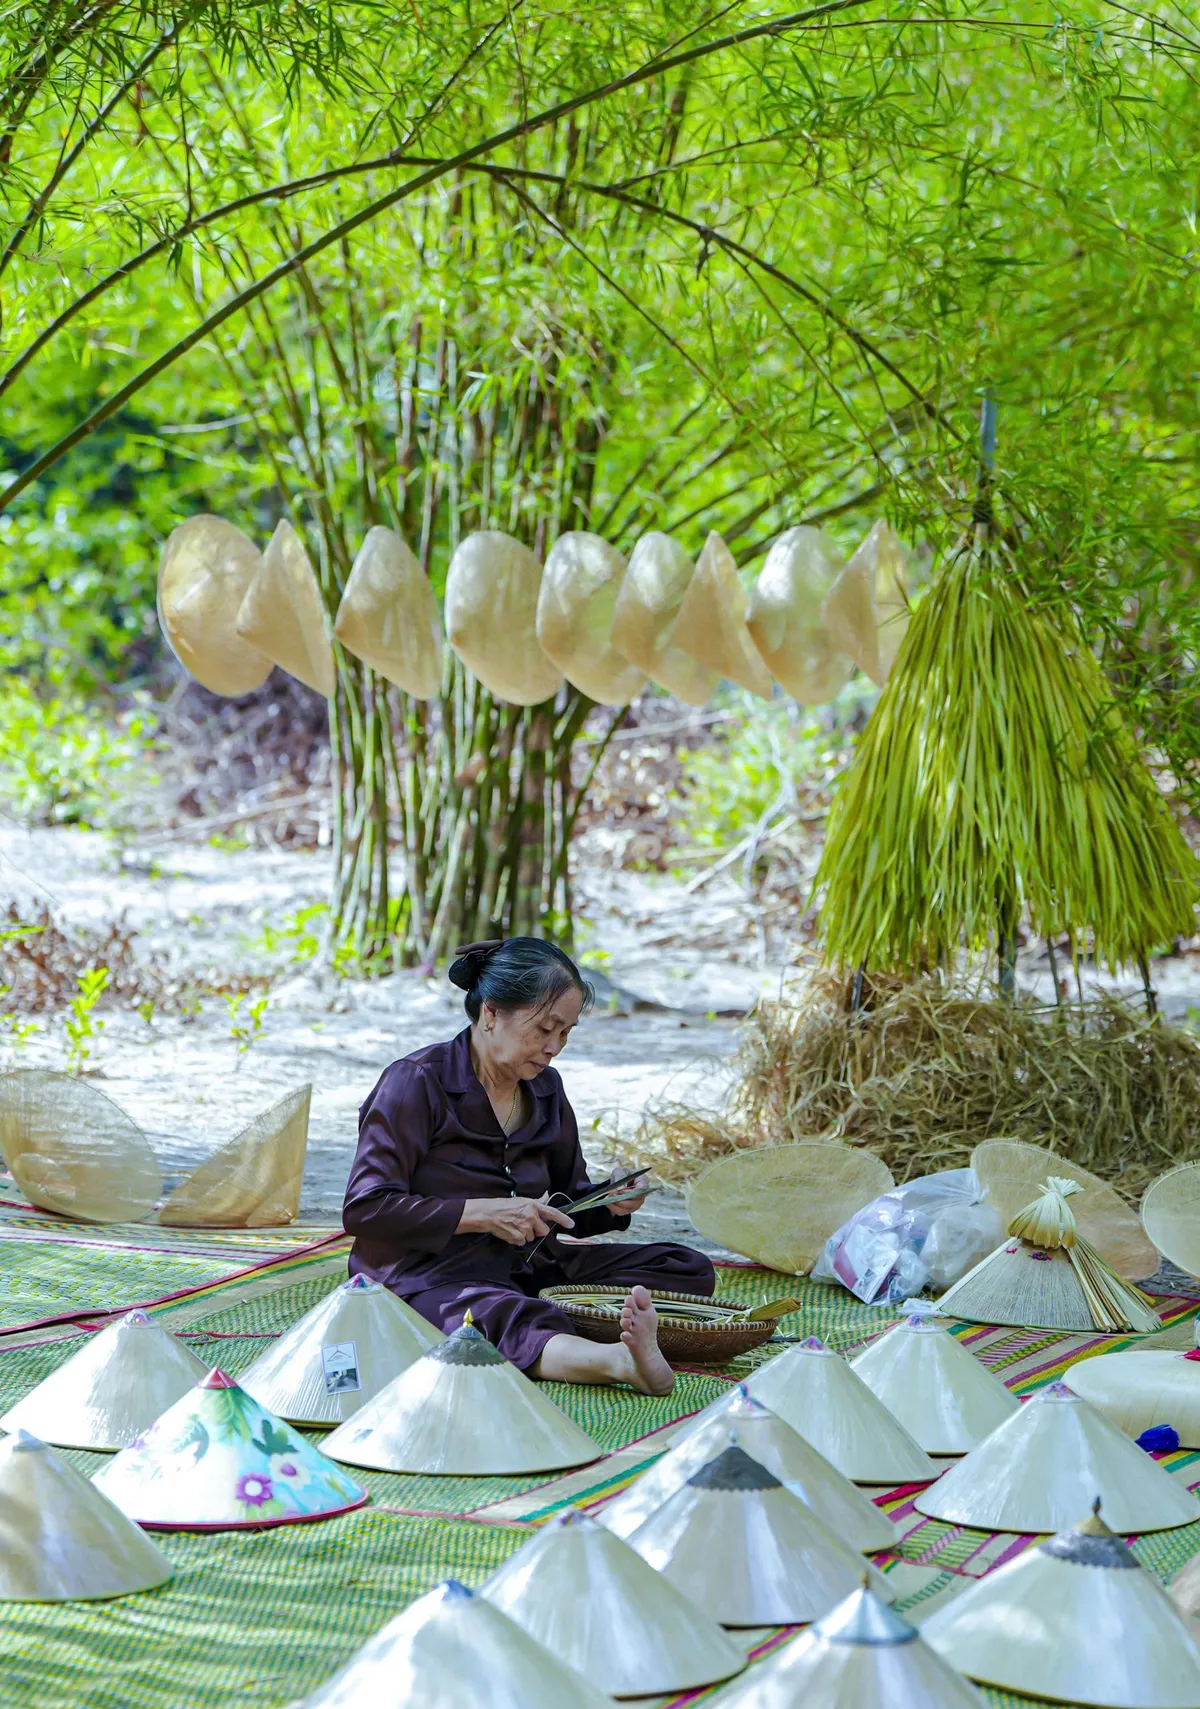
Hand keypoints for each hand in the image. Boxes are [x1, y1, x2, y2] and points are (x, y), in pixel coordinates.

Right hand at [458, 1194, 574, 1245]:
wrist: (489, 1214)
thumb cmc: (504, 1206)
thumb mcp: (522, 1200)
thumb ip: (537, 1201)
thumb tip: (547, 1195)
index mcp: (533, 1206)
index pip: (552, 1212)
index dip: (563, 1219)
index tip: (571, 1224)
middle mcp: (531, 1216)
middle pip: (544, 1231)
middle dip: (537, 1230)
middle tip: (526, 1225)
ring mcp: (525, 1227)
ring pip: (532, 1238)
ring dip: (525, 1235)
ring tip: (514, 1226)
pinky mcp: (518, 1237)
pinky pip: (522, 1242)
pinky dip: (516, 1239)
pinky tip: (510, 1232)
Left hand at [606, 1171, 649, 1214]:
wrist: (617, 1182)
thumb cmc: (621, 1175)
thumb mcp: (619, 1172)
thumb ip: (620, 1178)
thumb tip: (619, 1189)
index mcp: (643, 1181)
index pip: (642, 1190)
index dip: (631, 1192)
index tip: (620, 1191)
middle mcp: (642, 1194)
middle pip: (636, 1202)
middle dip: (622, 1200)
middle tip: (611, 1195)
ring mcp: (636, 1203)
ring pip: (628, 1208)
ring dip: (617, 1205)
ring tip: (607, 1198)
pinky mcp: (629, 1209)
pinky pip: (622, 1212)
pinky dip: (614, 1208)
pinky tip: (607, 1203)